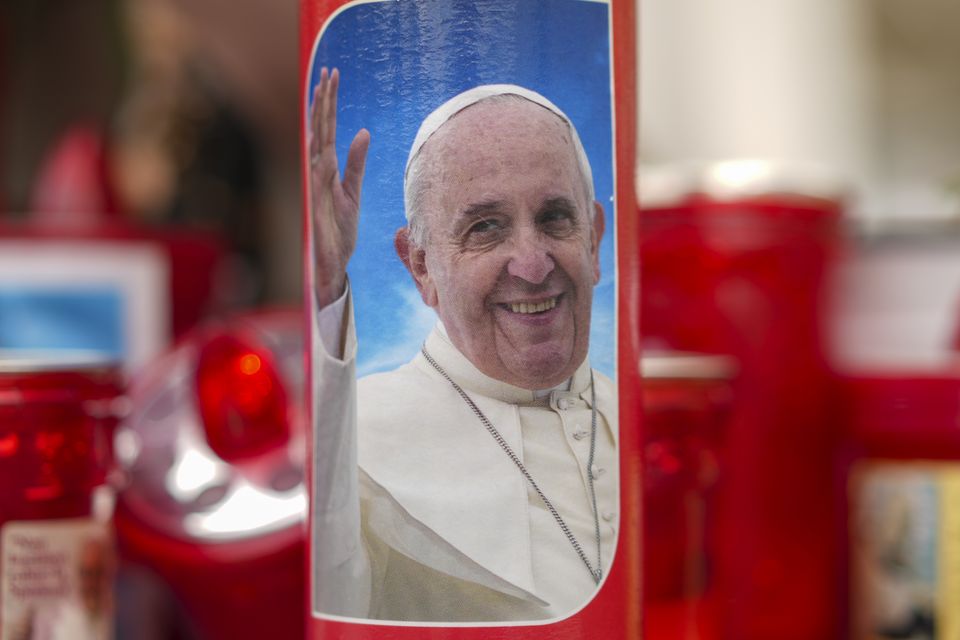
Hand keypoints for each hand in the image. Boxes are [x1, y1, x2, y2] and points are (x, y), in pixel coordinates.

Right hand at [309, 67, 369, 306]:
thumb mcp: (353, 190)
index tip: (332, 74)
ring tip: (323, 95)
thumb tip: (363, 132)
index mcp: (326, 167)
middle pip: (319, 129)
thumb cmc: (340, 227)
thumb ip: (356, 162)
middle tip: (328, 72)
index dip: (329, 101)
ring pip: (316, 147)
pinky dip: (321, 165)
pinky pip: (319, 183)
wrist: (333, 260)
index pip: (327, 127)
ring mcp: (315, 188)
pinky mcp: (318, 207)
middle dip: (323, 101)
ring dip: (319, 122)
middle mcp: (317, 172)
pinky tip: (325, 148)